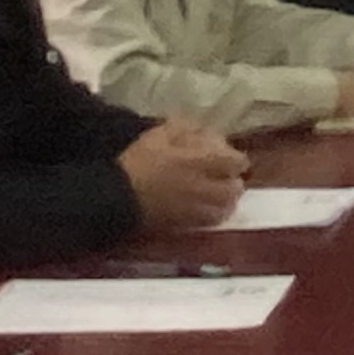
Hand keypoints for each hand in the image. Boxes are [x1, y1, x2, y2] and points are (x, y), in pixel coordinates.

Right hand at [119, 121, 246, 229]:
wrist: (117, 195)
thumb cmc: (138, 161)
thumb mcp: (159, 135)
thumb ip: (186, 129)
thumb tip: (205, 130)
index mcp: (199, 162)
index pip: (235, 162)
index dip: (237, 159)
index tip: (230, 156)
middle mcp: (204, 188)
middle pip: (235, 189)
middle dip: (234, 181)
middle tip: (226, 176)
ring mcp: (196, 209)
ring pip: (226, 209)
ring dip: (227, 200)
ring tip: (220, 194)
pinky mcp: (185, 225)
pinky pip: (210, 222)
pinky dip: (214, 215)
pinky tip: (206, 208)